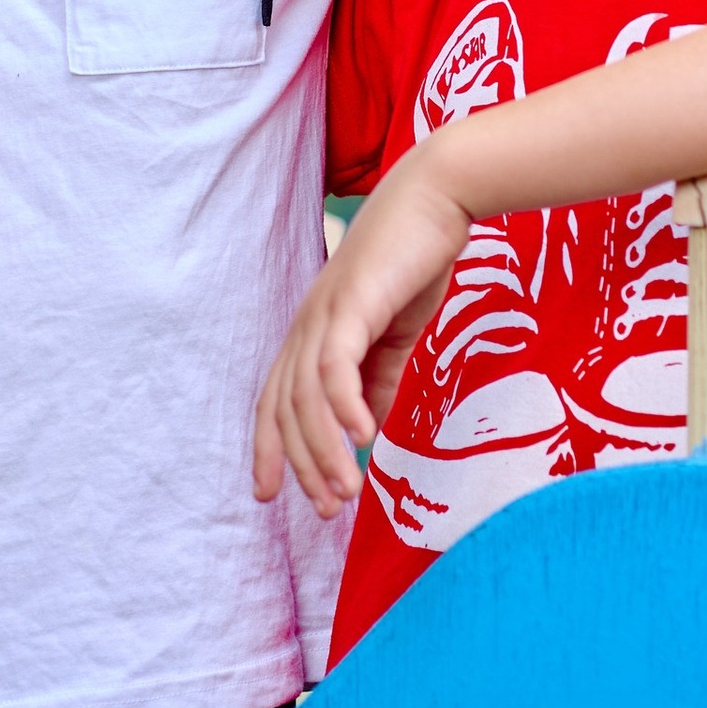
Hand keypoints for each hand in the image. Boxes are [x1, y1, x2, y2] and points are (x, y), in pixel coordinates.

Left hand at [253, 154, 474, 518]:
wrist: (437, 198)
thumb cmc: (415, 261)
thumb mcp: (396, 335)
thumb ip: (379, 380)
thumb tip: (369, 429)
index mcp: (312, 332)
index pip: (276, 401)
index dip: (270, 449)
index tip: (271, 496)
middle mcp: (306, 325)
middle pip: (284, 407)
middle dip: (300, 464)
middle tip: (327, 508)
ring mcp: (324, 313)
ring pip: (307, 396)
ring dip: (325, 449)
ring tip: (347, 489)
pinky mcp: (352, 303)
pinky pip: (336, 365)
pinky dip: (344, 406)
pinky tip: (365, 438)